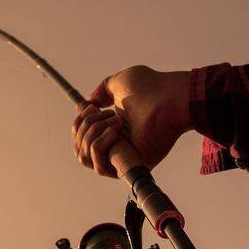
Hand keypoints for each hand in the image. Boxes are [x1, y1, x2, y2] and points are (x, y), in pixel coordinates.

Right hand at [71, 66, 191, 176]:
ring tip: (117, 120)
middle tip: (104, 111)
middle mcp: (117, 145)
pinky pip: (98, 165)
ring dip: (93, 133)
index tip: (90, 106)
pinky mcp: (128, 166)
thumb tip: (90, 102)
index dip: (79, 122)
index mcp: (114, 129)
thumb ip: (103, 90)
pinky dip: (100, 144)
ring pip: (84, 156)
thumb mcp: (119, 83)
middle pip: (79, 147)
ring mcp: (122, 157)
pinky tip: (115, 130)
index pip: (83, 137)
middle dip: (85, 125)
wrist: (168, 98)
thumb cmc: (150, 88)